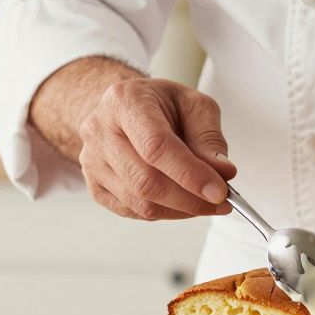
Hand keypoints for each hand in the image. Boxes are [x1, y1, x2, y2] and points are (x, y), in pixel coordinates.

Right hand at [79, 77, 235, 219]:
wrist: (126, 109)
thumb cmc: (161, 105)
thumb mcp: (194, 106)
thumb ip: (209, 138)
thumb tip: (223, 172)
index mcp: (125, 101)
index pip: (156, 146)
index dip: (189, 174)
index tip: (219, 191)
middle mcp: (100, 130)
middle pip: (145, 180)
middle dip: (189, 199)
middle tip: (220, 202)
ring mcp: (91, 160)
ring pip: (138, 202)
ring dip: (179, 210)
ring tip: (205, 203)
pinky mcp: (93, 184)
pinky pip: (131, 211)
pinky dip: (163, 213)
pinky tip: (181, 202)